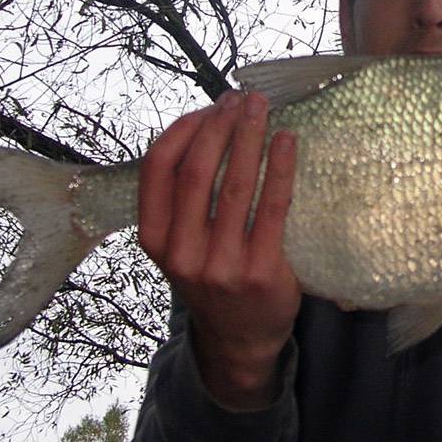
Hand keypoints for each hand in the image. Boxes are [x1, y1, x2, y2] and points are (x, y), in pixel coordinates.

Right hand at [138, 90, 298, 407]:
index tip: (207, 108)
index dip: (182, 130)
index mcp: (155, 239)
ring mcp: (221, 266)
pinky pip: (272, 209)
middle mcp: (182, 254)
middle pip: (196, 173)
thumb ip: (182, 202)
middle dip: (219, 127)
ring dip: (249, 138)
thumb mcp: (180, 246)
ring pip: (234, 187)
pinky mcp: (262, 273)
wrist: (240, 340)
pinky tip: (287, 142)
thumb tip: (208, 129)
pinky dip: (279, 169)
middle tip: (240, 100)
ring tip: (261, 109)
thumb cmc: (213, 276)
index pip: (157, 170)